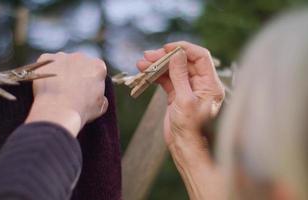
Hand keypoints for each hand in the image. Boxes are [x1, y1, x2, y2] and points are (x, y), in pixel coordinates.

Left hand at [26, 52, 107, 136]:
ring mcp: (62, 56)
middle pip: (79, 63)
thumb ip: (102, 97)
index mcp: (98, 66)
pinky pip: (46, 63)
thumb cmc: (81, 110)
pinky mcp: (46, 58)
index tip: (86, 89)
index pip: (96, 69)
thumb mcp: (100, 107)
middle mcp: (81, 57)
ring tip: (56, 88)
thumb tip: (99, 97)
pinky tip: (46, 84)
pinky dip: (45, 71)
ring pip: (62, 62)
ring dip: (61, 71)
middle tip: (70, 89)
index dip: (91, 80)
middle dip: (76, 73)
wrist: (58, 111)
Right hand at [137, 41, 224, 199]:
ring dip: (157, 66)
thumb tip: (177, 55)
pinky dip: (156, 76)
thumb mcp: (184, 100)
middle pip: (184, 62)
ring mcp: (188, 89)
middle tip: (148, 56)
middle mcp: (201, 84)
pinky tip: (145, 73)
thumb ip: (180, 76)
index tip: (166, 48)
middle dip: (165, 57)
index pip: (200, 57)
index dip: (183, 49)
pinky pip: (166, 80)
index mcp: (210, 84)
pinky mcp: (177, 96)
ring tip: (141, 64)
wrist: (184, 148)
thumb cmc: (190, 129)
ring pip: (173, 70)